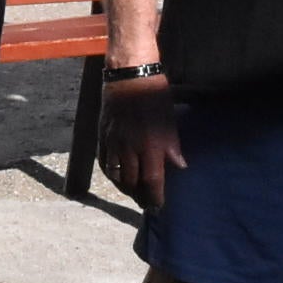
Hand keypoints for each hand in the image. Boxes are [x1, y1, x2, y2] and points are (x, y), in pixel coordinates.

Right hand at [98, 76, 183, 208]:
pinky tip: (117, 178)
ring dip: (125, 189)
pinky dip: (111, 175)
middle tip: (146, 203)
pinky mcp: (103, 136)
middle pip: (132, 183)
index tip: (159, 207)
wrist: (128, 75)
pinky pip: (104, 163)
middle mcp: (130, 148)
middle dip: (140, 197)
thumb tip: (180, 166)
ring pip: (116, 176)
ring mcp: (113, 143)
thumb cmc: (155, 94)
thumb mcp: (170, 120)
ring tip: (132, 194)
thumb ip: (173, 146)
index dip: (155, 197)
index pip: (152, 181)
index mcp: (150, 145)